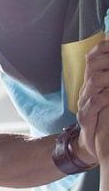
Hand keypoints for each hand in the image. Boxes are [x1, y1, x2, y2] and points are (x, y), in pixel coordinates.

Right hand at [77, 37, 108, 163]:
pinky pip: (95, 102)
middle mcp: (87, 88)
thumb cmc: (104, 116)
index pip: (93, 57)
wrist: (92, 144)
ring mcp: (85, 102)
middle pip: (92, 64)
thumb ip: (107, 80)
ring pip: (94, 80)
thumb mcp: (106, 95)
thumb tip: (108, 57)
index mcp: (92, 81)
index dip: (103, 47)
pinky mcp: (86, 116)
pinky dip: (106, 96)